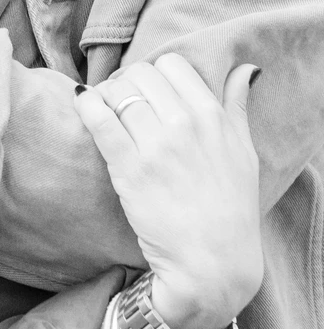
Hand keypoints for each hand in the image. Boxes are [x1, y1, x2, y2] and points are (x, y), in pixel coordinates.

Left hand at [73, 55, 262, 328]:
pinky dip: (87, 106)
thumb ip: (238, 106)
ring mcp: (155, 146)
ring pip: (118, 92)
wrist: (213, 264)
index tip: (150, 91)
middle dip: (129, 83)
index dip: (156, 74)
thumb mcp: (245, 153)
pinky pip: (99, 120)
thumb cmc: (232, 209)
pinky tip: (83, 104)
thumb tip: (244, 69)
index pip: (172, 64)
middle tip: (125, 102)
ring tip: (105, 109)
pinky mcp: (128, 169)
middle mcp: (184, 124)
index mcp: (212, 116)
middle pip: (141, 74)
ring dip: (107, 95)